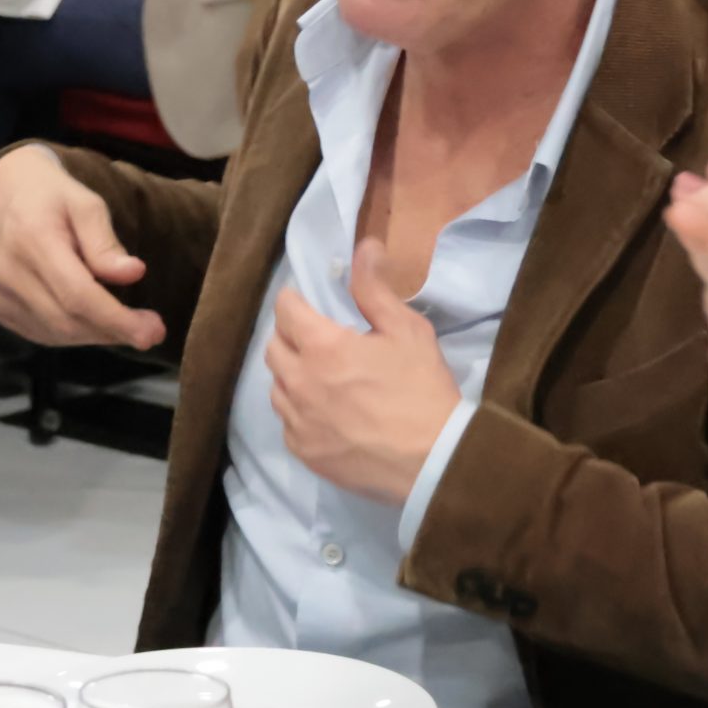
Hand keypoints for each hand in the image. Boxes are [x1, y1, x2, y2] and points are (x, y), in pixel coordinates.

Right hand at [0, 146, 165, 348]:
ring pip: (55, 333)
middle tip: (151, 331)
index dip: (117, 320)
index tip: (153, 332)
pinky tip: (92, 321)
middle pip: (68, 320)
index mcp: (32, 239)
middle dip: (114, 332)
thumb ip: (105, 241)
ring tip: (124, 323)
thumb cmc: (51, 196)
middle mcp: (7, 272)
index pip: (78, 295)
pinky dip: (72, 334)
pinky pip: (39, 332)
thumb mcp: (85, 203)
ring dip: (96, 335)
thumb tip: (133, 274)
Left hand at [267, 239, 460, 505]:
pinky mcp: (304, 452)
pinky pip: (287, 422)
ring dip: (291, 373)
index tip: (305, 301)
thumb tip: (364, 247)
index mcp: (322, 347)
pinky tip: (324, 411)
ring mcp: (298, 421)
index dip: (294, 300)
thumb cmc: (422, 389)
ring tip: (319, 374)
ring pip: (276, 385)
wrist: (434, 461)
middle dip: (289, 334)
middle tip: (316, 336)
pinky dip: (299, 410)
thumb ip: (375, 289)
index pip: (285, 310)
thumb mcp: (406, 330)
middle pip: (273, 347)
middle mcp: (299, 382)